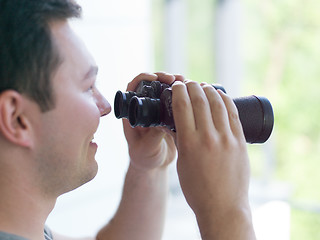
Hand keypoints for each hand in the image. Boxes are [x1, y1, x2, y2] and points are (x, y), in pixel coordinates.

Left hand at [123, 72, 183, 170]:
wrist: (156, 165)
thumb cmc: (145, 158)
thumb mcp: (147, 149)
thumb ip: (153, 136)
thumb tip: (163, 122)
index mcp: (133, 113)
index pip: (133, 88)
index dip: (142, 79)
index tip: (155, 79)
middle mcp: (144, 108)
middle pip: (151, 84)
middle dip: (163, 77)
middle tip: (175, 78)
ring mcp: (158, 109)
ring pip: (165, 89)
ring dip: (176, 83)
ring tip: (188, 82)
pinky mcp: (170, 113)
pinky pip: (176, 99)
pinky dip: (184, 93)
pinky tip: (194, 93)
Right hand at [172, 81, 250, 216]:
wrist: (223, 207)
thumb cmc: (197, 189)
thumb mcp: (182, 164)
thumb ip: (181, 140)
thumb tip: (178, 122)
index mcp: (190, 143)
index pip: (182, 106)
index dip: (179, 91)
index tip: (177, 86)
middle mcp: (208, 138)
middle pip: (200, 100)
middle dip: (193, 86)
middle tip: (189, 83)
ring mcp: (227, 139)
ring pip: (218, 104)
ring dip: (209, 90)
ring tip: (204, 86)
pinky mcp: (240, 142)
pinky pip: (233, 114)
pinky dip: (226, 101)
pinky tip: (221, 95)